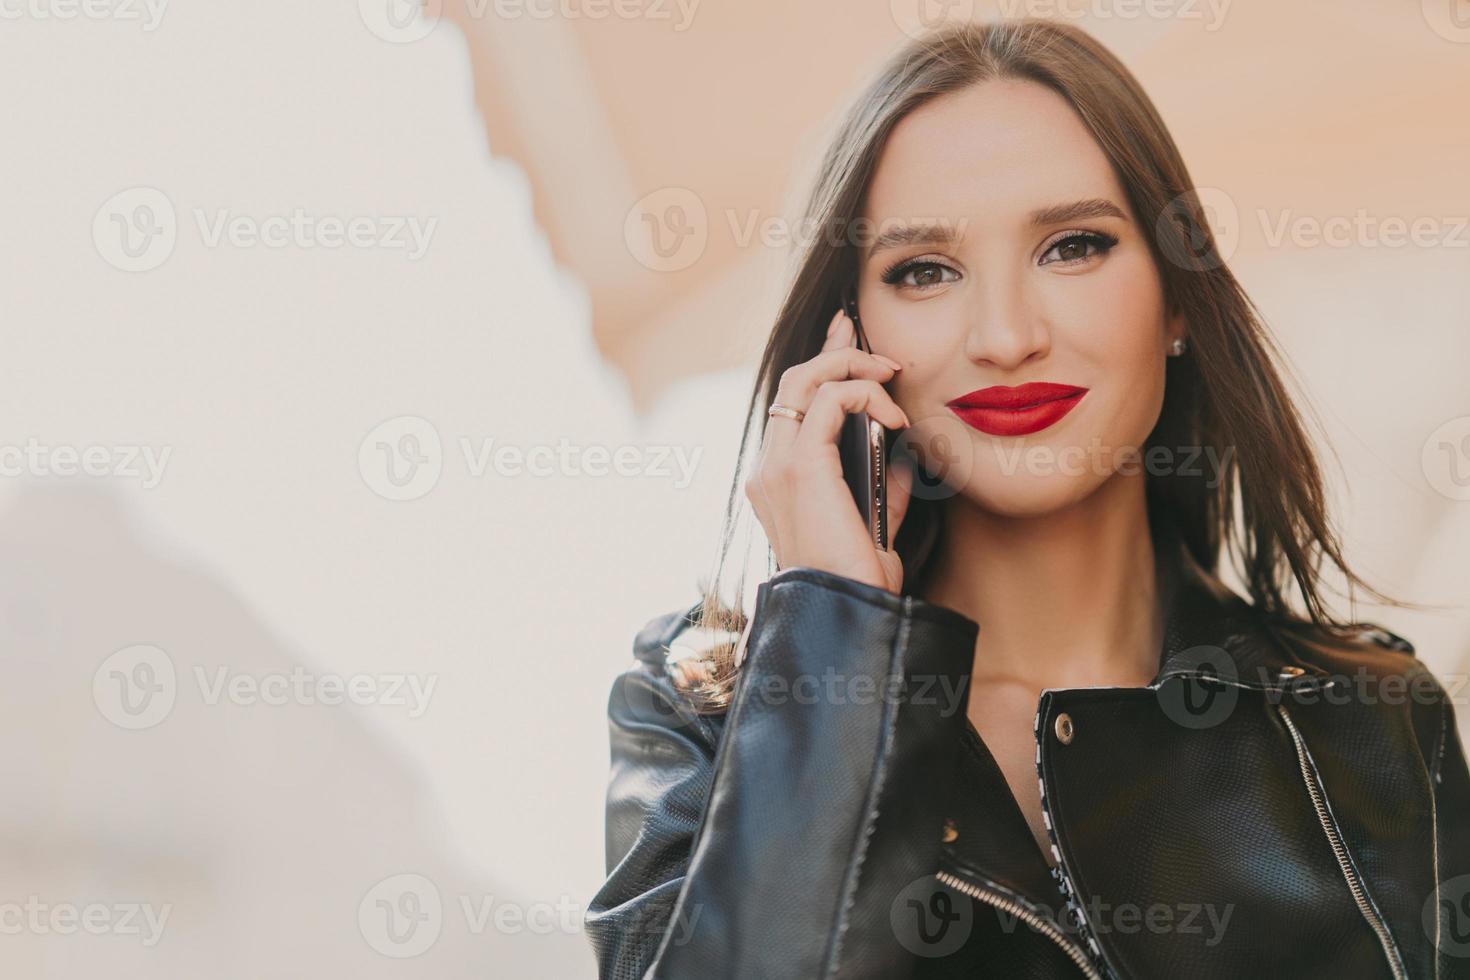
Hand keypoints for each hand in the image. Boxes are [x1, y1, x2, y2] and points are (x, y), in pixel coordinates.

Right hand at [744, 308, 916, 593]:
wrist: (849, 611)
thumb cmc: (860, 579)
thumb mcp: (874, 521)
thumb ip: (879, 483)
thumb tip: (898, 451)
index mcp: (776, 481)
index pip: (792, 406)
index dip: (820, 364)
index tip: (850, 338)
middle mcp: (767, 469)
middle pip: (794, 381)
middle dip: (836, 350)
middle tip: (877, 345)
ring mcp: (776, 467)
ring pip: (804, 380)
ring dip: (851, 366)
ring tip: (890, 376)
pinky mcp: (799, 467)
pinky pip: (828, 401)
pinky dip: (863, 395)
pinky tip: (894, 418)